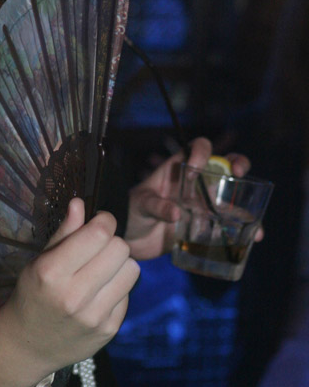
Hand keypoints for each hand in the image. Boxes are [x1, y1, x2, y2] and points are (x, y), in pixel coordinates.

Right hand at [7, 198, 139, 375]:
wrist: (27, 345)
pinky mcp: (109, 331)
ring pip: (132, 270)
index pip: (99, 234)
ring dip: (120, 264)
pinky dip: (118, 288)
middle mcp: (74, 295)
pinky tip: (100, 292)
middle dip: (111, 242)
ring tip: (102, 269)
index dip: (104, 220)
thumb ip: (64, 232)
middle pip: (120, 249)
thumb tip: (80, 202)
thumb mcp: (39, 260)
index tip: (99, 222)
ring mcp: (94, 316)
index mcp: (52, 272)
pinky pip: (129, 294)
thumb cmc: (32, 294)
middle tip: (98, 248)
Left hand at [124, 137, 254, 259]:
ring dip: (247, 202)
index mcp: (179, 168)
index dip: (202, 152)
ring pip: (232, 196)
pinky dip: (244, 229)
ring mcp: (203, 203)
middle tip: (239, 172)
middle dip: (238, 163)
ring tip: (254, 218)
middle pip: (224, 165)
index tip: (194, 171)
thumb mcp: (141, 204)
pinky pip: (229, 223)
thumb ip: (155, 206)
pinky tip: (255, 237)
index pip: (198, 148)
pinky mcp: (206, 224)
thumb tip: (176, 213)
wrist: (131, 238)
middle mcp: (196, 183)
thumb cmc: (132, 211)